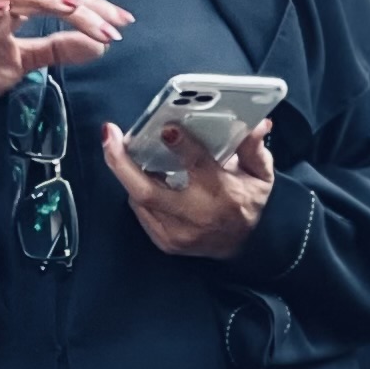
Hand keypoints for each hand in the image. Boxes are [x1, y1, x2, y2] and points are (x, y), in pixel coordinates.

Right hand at [0, 0, 129, 114]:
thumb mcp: (30, 61)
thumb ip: (61, 50)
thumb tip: (100, 44)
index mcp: (21, 10)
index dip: (94, 9)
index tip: (123, 22)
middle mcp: (2, 5)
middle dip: (79, 5)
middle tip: (109, 23)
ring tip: (69, 8)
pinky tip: (3, 10)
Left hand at [103, 116, 273, 259]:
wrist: (247, 246)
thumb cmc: (249, 202)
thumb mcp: (260, 173)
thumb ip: (253, 147)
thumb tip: (257, 123)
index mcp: (222, 193)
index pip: (198, 166)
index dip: (181, 146)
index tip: (167, 128)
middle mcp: (196, 215)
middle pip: (148, 191)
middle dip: (121, 162)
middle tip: (109, 136)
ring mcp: (177, 233)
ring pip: (139, 199)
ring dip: (125, 172)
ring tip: (118, 148)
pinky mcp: (166, 242)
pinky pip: (141, 211)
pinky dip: (136, 190)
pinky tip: (135, 174)